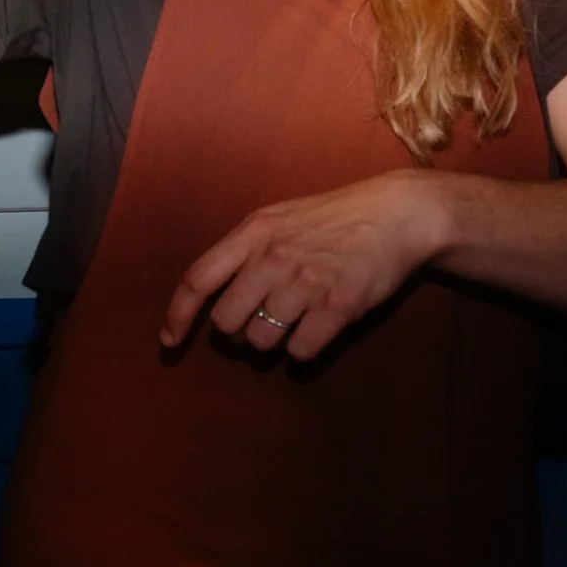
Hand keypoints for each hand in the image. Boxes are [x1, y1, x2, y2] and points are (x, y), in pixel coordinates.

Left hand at [159, 171, 454, 362]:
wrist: (396, 214)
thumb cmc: (333, 218)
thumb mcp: (279, 218)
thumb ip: (245, 251)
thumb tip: (213, 297)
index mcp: (254, 232)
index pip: (197, 279)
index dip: (178, 315)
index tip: (169, 342)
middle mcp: (274, 256)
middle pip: (226, 322)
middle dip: (237, 333)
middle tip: (257, 324)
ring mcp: (306, 282)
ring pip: (261, 341)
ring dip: (272, 342)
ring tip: (294, 321)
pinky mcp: (339, 306)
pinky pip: (300, 352)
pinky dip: (304, 349)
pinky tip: (317, 329)